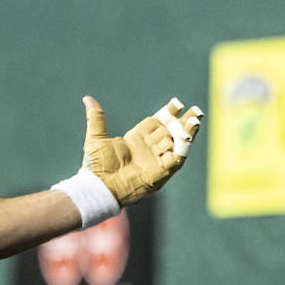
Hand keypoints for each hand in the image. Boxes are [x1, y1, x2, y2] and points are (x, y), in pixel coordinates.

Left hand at [82, 95, 202, 205]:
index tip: (176, 103)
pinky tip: (189, 134)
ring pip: (176, 142)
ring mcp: (157, 159)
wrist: (101, 186)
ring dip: (187, 130)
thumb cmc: (97, 165)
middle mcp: (149, 149)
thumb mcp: (96, 138)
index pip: (156, 123)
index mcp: (136, 139)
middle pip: (170, 131)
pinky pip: (177, 156)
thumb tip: (88, 99)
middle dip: (182, 121)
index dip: (167, 113)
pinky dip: (184, 146)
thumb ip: (97, 118)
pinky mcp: (162, 171)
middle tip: (195, 110)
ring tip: (196, 117)